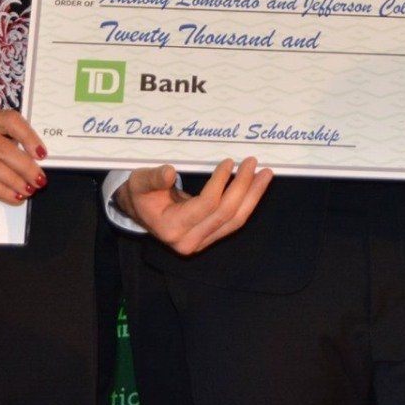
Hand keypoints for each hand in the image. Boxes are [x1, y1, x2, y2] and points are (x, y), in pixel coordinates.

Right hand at [0, 109, 45, 204]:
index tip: (42, 154)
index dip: (29, 136)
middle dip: (26, 166)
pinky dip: (2, 191)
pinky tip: (14, 197)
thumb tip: (32, 160)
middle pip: (4, 147)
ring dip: (16, 181)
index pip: (10, 119)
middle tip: (40, 180)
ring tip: (30, 191)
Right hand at [115, 158, 272, 254]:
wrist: (140, 212)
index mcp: (172, 228)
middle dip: (243, 187)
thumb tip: (170, 173)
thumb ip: (153, 178)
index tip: (229, 162)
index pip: (206, 205)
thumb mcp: (139, 182)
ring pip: (235, 221)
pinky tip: (256, 187)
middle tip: (252, 162)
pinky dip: (247, 203)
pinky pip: (233, 222)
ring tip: (265, 175)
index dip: (220, 183)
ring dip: (253, 196)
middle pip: (226, 214)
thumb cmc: (140, 194)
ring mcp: (201, 243)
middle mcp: (189, 242)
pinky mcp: (210, 238)